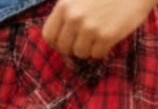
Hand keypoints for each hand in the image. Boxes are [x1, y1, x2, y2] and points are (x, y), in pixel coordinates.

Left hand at [42, 0, 157, 59]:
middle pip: (64, 48)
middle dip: (73, 48)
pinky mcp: (106, 36)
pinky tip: (109, 36)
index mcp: (64, 5)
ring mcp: (89, 27)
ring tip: (99, 35)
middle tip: (85, 42)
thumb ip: (67, 11)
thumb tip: (60, 37)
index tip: (66, 43)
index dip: (57, 43)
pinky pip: (97, 55)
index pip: (49, 35)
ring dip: (89, 49)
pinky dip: (103, 50)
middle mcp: (74, 17)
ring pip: (80, 53)